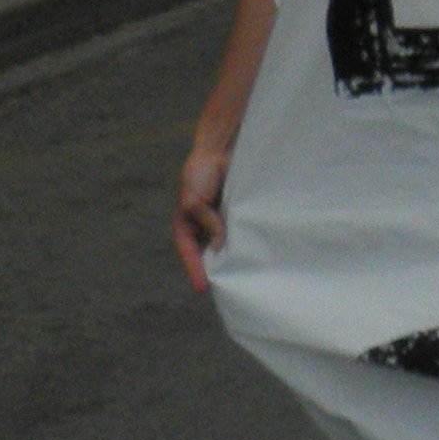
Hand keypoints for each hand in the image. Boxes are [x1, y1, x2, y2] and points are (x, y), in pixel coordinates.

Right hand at [171, 136, 230, 291]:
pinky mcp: (235, 212)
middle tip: (226, 287)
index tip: (202, 288)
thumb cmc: (199, 174)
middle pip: (207, 253)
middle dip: (214, 268)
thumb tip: (219, 245)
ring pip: (224, 244)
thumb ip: (207, 222)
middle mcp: (202, 226)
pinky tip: (254, 250)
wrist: (218, 151)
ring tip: (242, 274)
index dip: (195, 270)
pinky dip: (243, 240)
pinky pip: (238, 230)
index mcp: (185, 226)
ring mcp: (219, 220)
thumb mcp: (194, 201)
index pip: (188, 253)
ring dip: (231, 256)